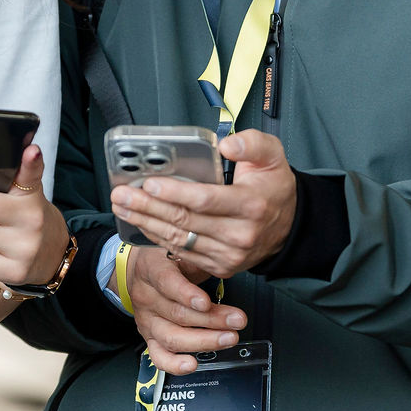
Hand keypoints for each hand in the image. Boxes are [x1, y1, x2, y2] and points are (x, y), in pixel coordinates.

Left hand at [109, 130, 296, 277]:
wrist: (288, 226)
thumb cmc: (273, 187)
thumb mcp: (272, 155)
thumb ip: (251, 143)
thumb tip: (225, 144)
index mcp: (250, 205)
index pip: (205, 200)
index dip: (175, 193)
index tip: (150, 184)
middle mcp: (239, 234)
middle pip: (185, 221)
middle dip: (148, 207)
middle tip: (122, 195)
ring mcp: (229, 255)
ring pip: (180, 239)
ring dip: (146, 223)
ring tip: (122, 208)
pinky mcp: (220, 266)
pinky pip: (183, 251)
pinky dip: (159, 237)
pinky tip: (141, 224)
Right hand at [122, 244, 245, 375]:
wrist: (139, 271)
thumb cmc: (165, 260)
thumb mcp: (180, 250)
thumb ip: (199, 257)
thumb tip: (225, 263)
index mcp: (152, 269)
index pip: (167, 283)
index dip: (187, 294)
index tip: (207, 302)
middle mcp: (146, 297)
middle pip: (177, 314)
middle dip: (211, 320)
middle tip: (236, 321)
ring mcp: (146, 320)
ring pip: (172, 337)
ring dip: (203, 341)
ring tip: (228, 338)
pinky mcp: (149, 338)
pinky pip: (158, 356)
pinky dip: (174, 364)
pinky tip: (192, 364)